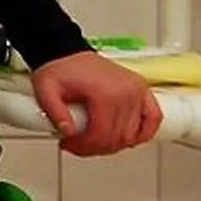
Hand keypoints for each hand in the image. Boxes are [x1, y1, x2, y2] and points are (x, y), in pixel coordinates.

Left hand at [27, 51, 162, 156]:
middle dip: (94, 147)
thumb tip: (68, 132)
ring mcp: (137, 91)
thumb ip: (54, 113)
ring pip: (132, 135)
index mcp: (105, 92)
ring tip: (94, 140)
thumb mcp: (46, 90)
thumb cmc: (60, 69)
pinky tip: (127, 139)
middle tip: (77, 144)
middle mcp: (126, 92)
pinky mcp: (142, 90)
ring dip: (113, 144)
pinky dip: (143, 133)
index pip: (101, 135)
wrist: (68, 53)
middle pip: (116, 138)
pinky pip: (153, 118)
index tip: (69, 143)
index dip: (83, 146)